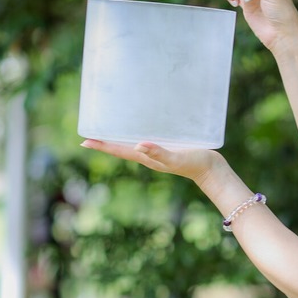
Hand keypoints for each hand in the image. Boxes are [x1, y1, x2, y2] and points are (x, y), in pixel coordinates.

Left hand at [80, 139, 228, 189]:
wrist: (213, 170)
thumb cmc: (196, 164)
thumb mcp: (177, 158)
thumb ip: (159, 153)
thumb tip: (137, 146)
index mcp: (147, 158)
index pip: (120, 151)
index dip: (102, 146)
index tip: (84, 141)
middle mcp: (149, 155)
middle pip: (121, 147)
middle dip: (106, 141)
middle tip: (89, 133)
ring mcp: (157, 152)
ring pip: (131, 143)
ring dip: (118, 138)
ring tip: (108, 129)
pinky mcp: (167, 147)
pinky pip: (146, 139)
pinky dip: (137, 134)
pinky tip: (139, 127)